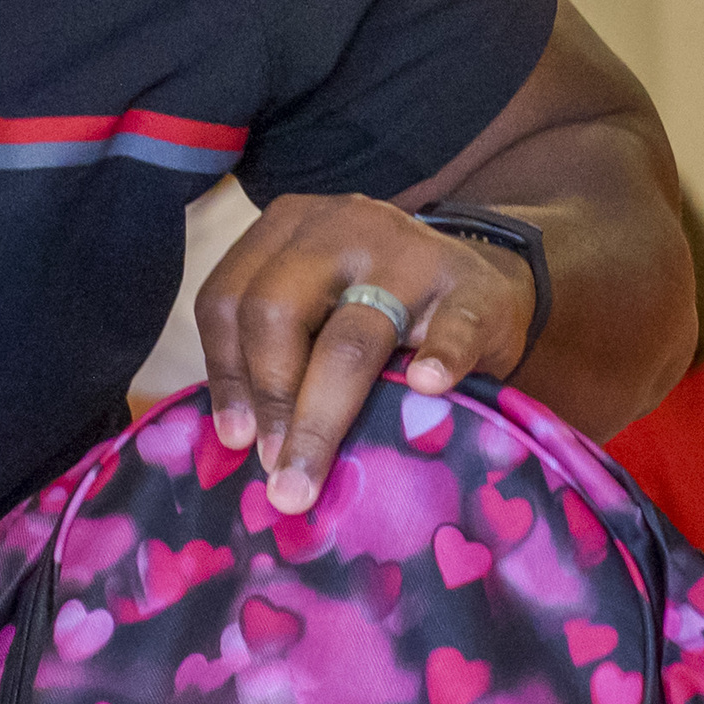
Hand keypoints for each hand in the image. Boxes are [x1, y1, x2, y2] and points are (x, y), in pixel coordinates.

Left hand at [195, 196, 538, 512]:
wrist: (479, 287)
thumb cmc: (378, 310)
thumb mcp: (317, 307)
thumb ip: (273, 351)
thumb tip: (237, 440)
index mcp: (288, 229)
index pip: (227, 298)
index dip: (224, 375)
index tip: (235, 438)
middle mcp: (342, 228)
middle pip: (277, 312)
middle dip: (269, 397)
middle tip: (274, 466)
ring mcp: (413, 255)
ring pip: (350, 339)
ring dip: (322, 416)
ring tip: (307, 475)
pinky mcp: (477, 290)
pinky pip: (453, 329)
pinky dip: (439, 360)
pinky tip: (426, 387)